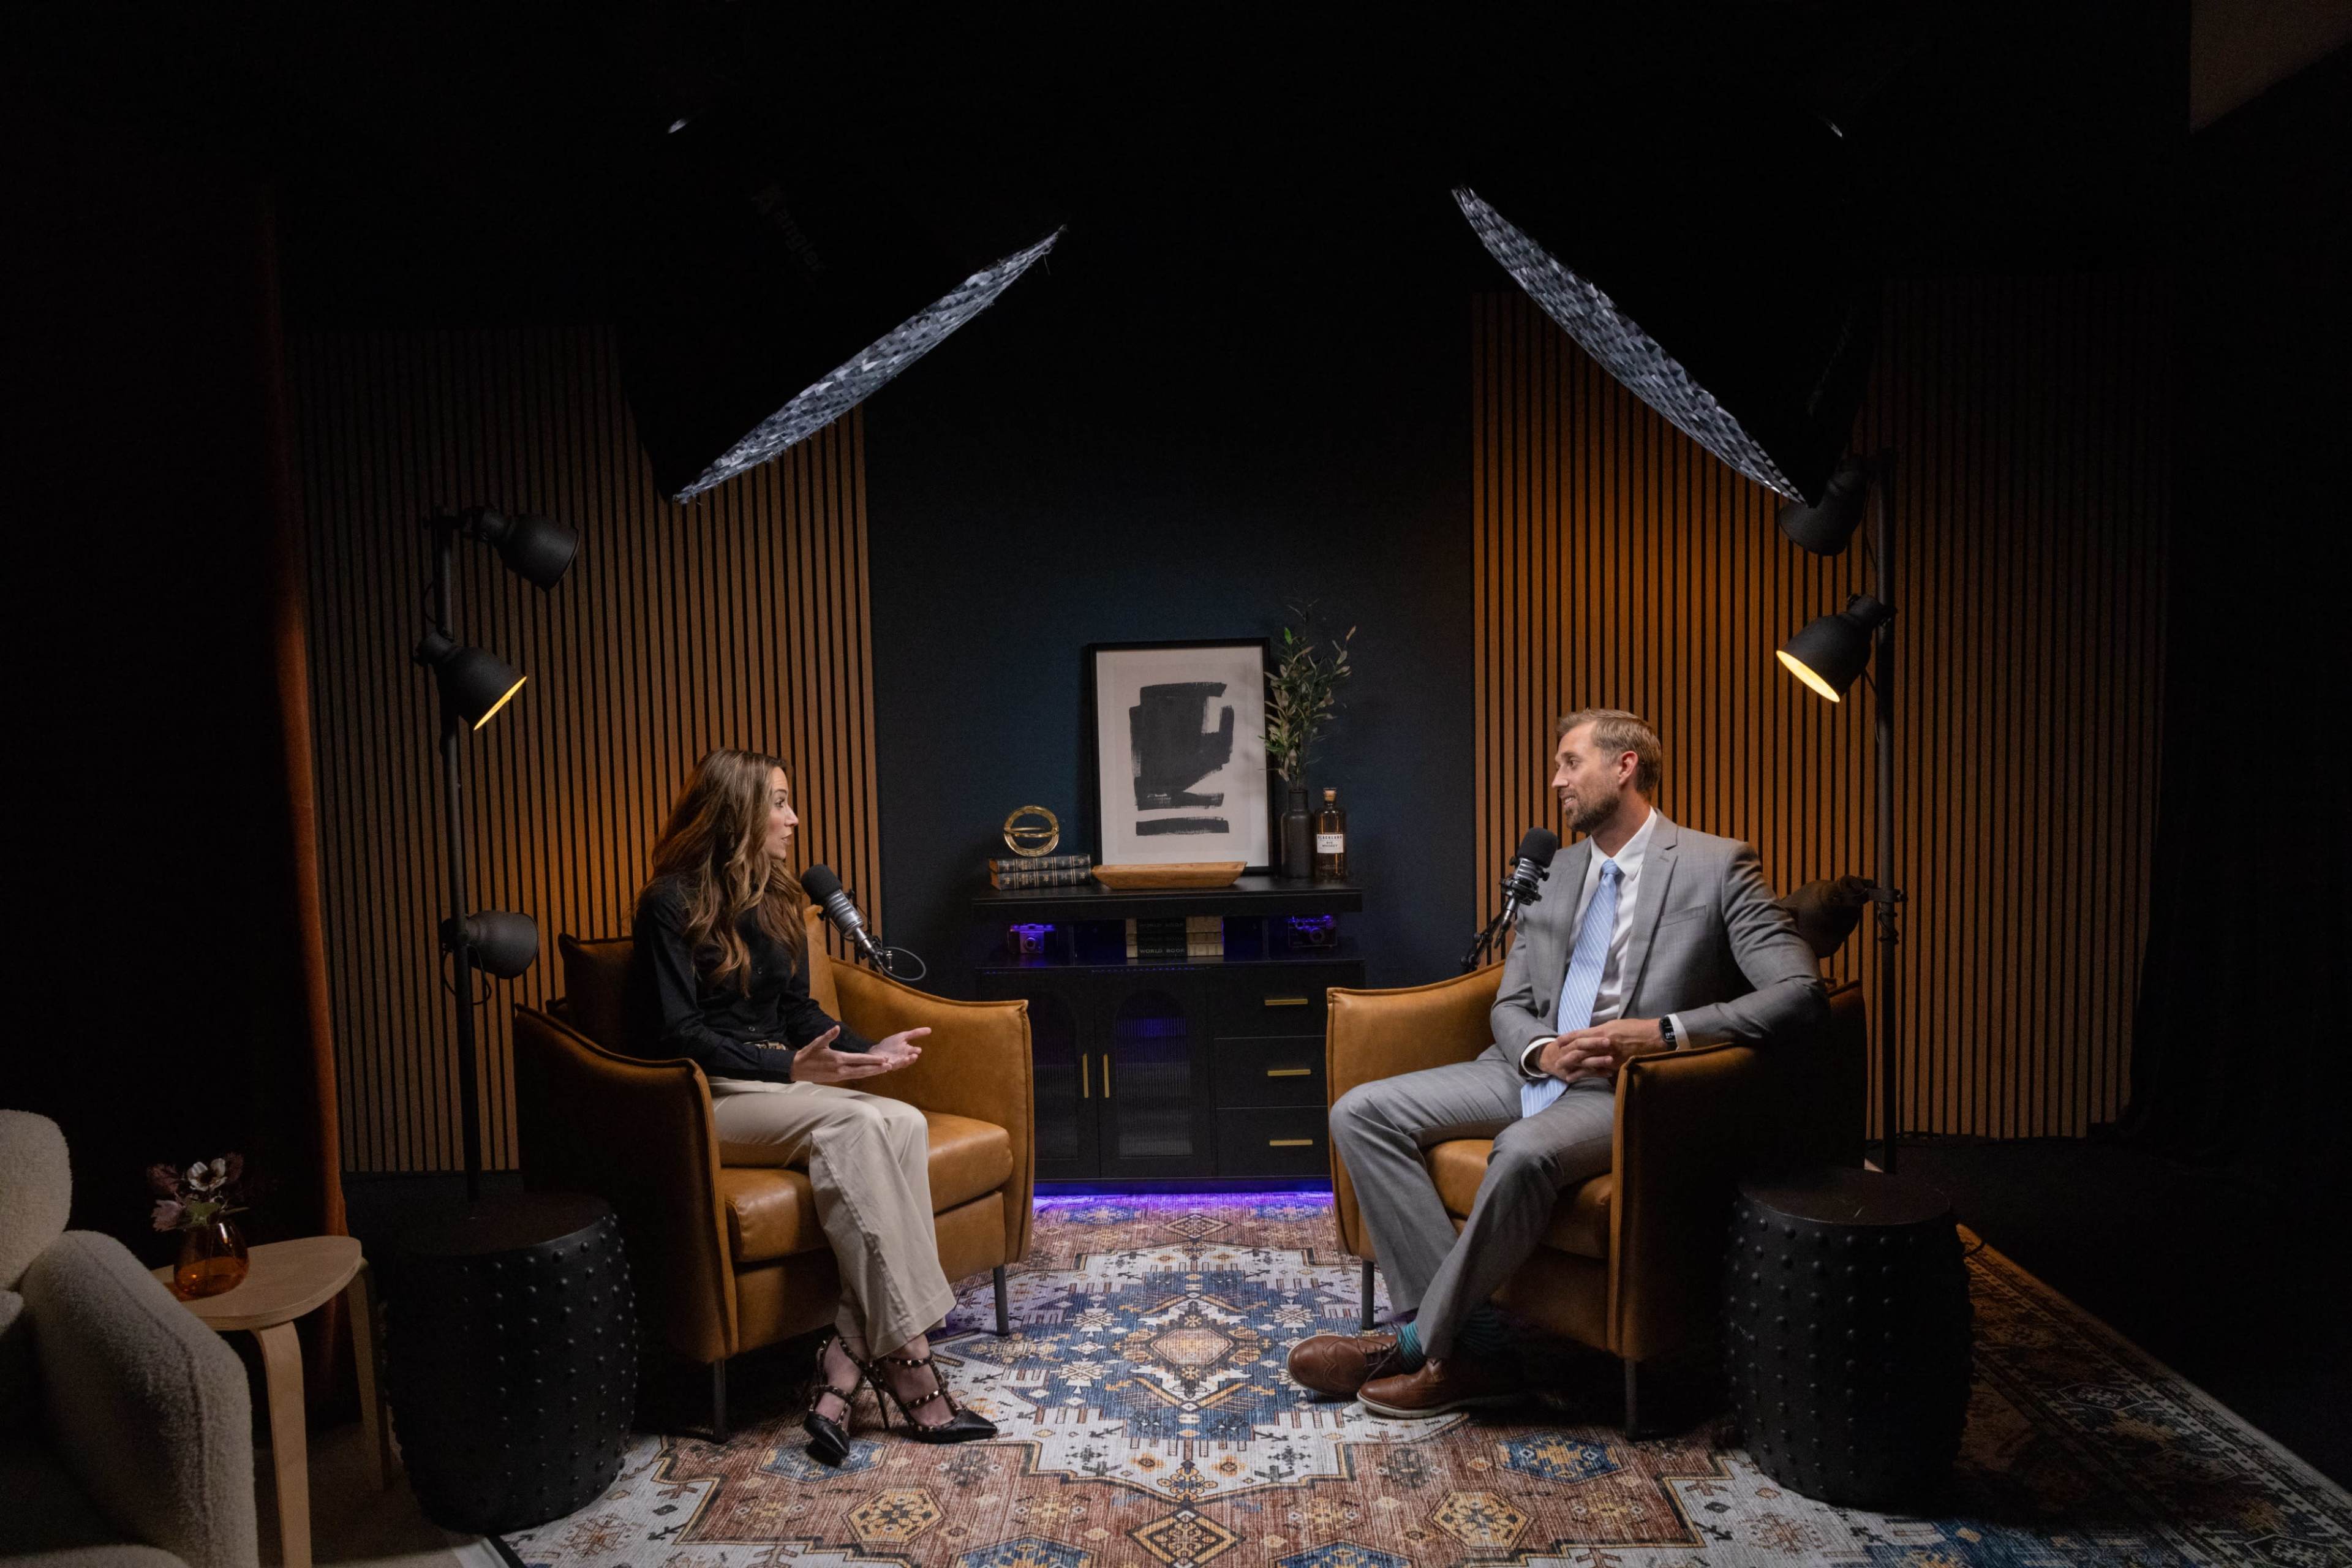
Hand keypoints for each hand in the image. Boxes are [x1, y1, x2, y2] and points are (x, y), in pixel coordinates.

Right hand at [790, 1026, 894, 1084]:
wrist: (797, 1069)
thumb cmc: (807, 1054)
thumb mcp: (817, 1043)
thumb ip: (828, 1036)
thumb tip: (837, 1028)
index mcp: (838, 1059)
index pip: (859, 1060)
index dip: (872, 1060)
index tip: (883, 1059)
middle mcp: (840, 1069)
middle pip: (862, 1070)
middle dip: (876, 1068)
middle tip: (889, 1066)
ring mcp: (839, 1076)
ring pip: (859, 1075)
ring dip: (872, 1073)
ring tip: (883, 1070)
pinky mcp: (836, 1079)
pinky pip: (853, 1077)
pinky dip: (863, 1074)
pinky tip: (869, 1073)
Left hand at [866, 1026, 929, 1071]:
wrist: (878, 1050)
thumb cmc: (891, 1044)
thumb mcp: (903, 1036)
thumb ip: (916, 1033)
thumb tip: (930, 1029)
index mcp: (907, 1051)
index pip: (914, 1052)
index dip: (916, 1051)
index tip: (918, 1050)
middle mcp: (903, 1058)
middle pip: (909, 1059)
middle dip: (911, 1058)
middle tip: (914, 1056)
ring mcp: (896, 1063)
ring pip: (901, 1064)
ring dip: (904, 1062)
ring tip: (906, 1059)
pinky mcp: (887, 1065)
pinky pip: (890, 1066)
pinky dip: (890, 1065)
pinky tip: (889, 1062)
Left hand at [1538, 1018, 1662, 1082]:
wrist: (1654, 1037)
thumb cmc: (1636, 1028)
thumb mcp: (1616, 1024)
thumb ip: (1602, 1031)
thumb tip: (1592, 1035)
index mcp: (1603, 1031)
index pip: (1580, 1035)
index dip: (1567, 1038)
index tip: (1557, 1042)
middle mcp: (1604, 1044)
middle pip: (1580, 1050)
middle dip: (1567, 1056)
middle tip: (1556, 1061)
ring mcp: (1611, 1056)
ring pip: (1588, 1063)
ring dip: (1575, 1069)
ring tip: (1564, 1073)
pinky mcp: (1618, 1066)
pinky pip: (1600, 1070)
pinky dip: (1590, 1075)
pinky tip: (1582, 1078)